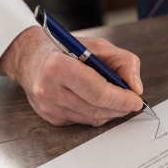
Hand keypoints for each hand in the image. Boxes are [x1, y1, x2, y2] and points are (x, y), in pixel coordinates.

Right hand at [0, 26, 143, 125]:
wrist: (30, 58)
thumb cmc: (66, 50)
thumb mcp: (97, 46)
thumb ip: (124, 62)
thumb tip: (136, 88)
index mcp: (59, 66)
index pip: (98, 92)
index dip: (122, 99)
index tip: (137, 100)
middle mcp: (49, 89)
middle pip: (96, 108)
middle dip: (120, 107)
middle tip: (133, 103)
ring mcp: (48, 106)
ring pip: (92, 118)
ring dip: (111, 112)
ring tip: (119, 102)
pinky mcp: (50, 117)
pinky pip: (83, 121)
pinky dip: (97, 114)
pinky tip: (99, 103)